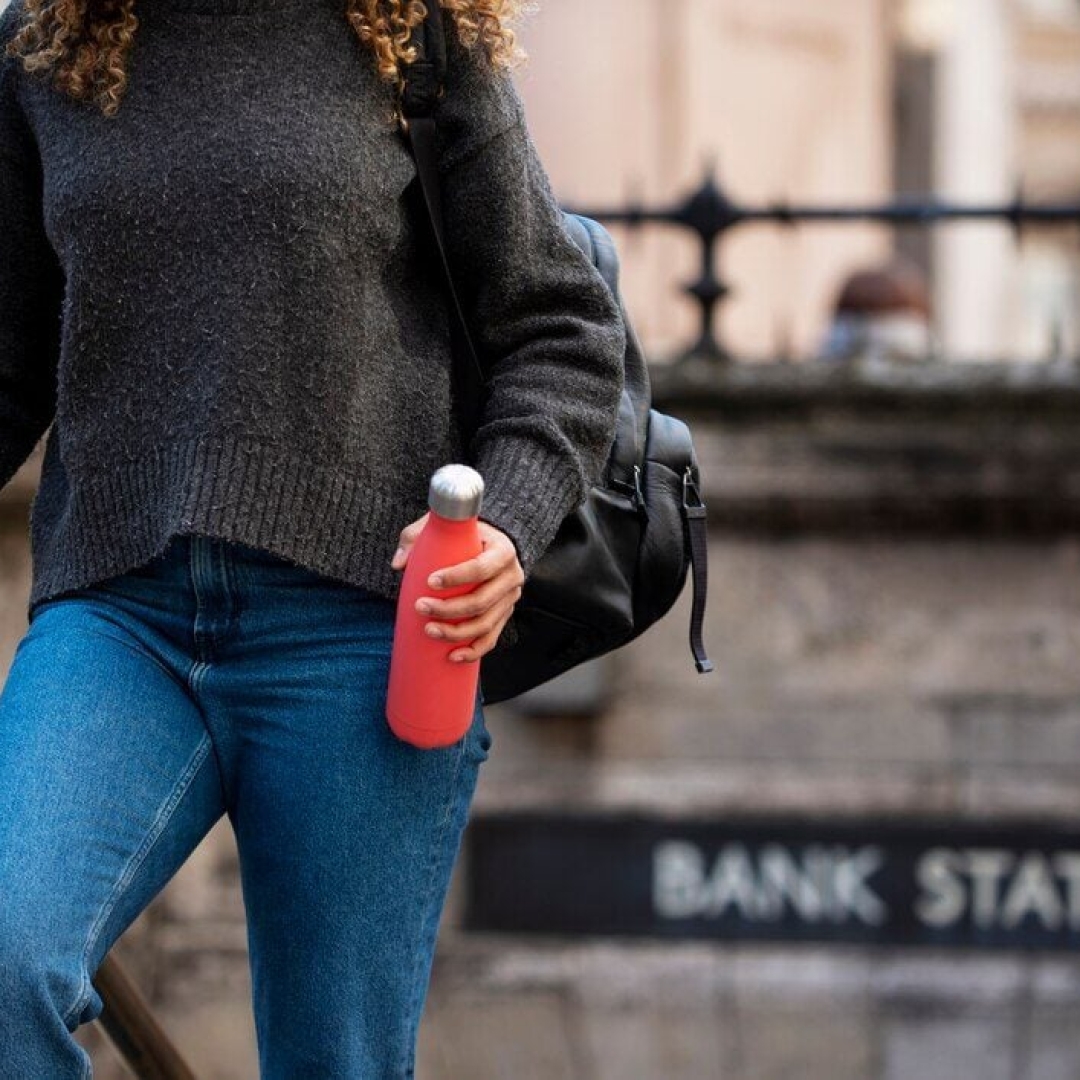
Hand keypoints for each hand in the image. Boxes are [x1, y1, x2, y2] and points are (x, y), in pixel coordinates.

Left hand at [389, 513, 524, 662]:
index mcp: (502, 551)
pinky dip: (472, 651)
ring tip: (429, 630)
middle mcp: (512, 576)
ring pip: (485, 624)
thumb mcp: (444, 528)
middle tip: (420, 607)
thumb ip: (417, 537)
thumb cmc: (465, 536)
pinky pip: (490, 639)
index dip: (456, 577)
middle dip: (449, 609)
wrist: (492, 545)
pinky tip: (452, 656)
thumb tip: (399, 564)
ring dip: (456, 632)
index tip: (429, 581)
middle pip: (482, 600)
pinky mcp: (504, 616)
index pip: (481, 567)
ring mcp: (510, 599)